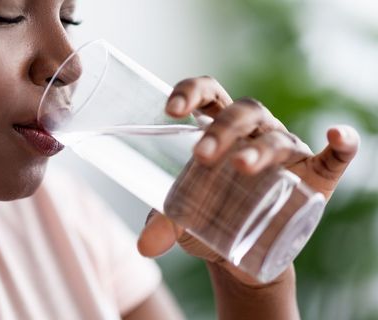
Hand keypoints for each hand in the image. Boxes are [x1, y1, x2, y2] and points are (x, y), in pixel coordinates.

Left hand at [137, 76, 359, 285]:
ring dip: (260, 148)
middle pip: (243, 112)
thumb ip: (163, 223)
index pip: (208, 94)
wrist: (239, 252)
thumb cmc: (208, 217)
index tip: (171, 110)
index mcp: (218, 128)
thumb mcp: (183, 218)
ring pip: (276, 137)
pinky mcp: (314, 178)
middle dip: (222, 129)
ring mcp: (285, 152)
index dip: (191, 92)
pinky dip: (341, 145)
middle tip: (201, 156)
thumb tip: (144, 246)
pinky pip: (333, 157)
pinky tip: (336, 137)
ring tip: (241, 167)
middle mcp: (254, 132)